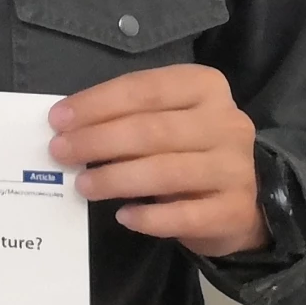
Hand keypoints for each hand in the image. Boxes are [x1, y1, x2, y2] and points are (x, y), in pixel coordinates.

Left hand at [48, 64, 266, 255]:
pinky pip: (186, 216)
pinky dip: (150, 217)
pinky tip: (124, 216)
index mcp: (205, 87)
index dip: (96, 104)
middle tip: (60, 152)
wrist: (248, 196)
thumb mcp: (165, 118)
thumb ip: (127, 115)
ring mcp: (236, 169)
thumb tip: (68, 127)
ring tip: (83, 185)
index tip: (58, 119)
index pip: (144, 89)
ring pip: (166, 171)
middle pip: (151, 130)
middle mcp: (227, 124)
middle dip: (98, 141)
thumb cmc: (189, 147)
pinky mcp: (236, 211)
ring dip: (116, 178)